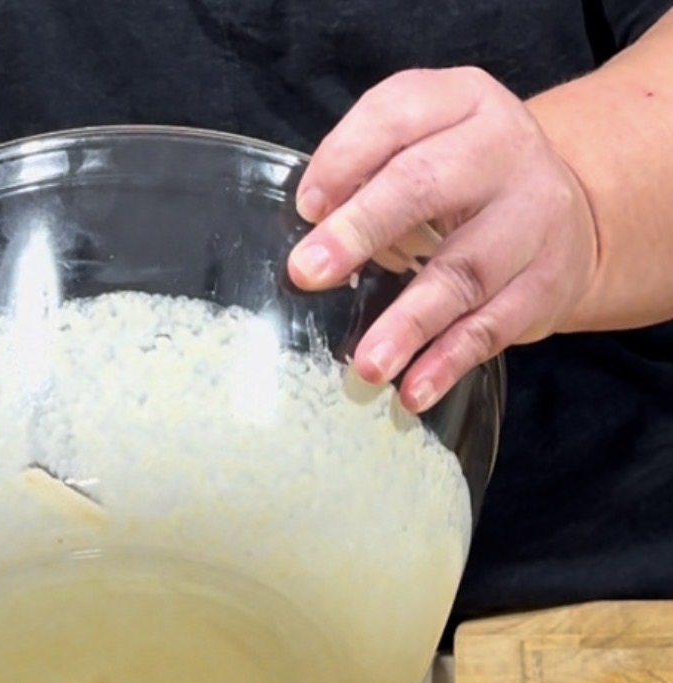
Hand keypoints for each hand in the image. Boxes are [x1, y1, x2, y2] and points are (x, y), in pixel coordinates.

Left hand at [287, 67, 599, 410]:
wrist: (566, 215)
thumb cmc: (464, 183)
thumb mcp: (425, 148)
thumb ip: (369, 173)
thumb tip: (312, 230)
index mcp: (463, 102)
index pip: (397, 114)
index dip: (346, 158)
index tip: (305, 208)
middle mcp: (503, 151)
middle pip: (426, 185)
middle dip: (362, 229)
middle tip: (308, 274)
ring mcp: (532, 219)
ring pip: (464, 271)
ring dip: (409, 322)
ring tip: (367, 364)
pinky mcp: (545, 284)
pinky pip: (492, 327)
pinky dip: (449, 361)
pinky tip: (414, 391)